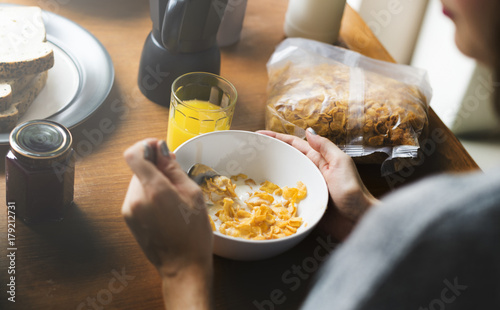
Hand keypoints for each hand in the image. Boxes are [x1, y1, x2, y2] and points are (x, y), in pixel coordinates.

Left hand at [122, 138, 212, 308]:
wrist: (182, 267)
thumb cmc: (194, 234)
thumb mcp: (192, 196)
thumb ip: (174, 170)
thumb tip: (161, 150)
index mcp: (153, 190)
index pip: (134, 155)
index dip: (146, 146)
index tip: (160, 149)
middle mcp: (135, 198)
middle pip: (138, 168)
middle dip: (155, 167)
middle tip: (177, 178)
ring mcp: (129, 210)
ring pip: (137, 182)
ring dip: (153, 181)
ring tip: (174, 197)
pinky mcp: (128, 219)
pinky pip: (137, 196)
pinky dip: (149, 194)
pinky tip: (165, 207)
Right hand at [257, 129, 378, 240]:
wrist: (357, 221)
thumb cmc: (353, 192)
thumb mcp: (341, 163)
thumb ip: (325, 147)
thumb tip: (309, 131)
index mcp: (319, 160)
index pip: (294, 144)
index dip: (276, 138)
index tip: (258, 134)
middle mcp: (310, 172)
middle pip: (285, 159)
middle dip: (268, 154)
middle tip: (248, 152)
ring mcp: (305, 189)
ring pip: (283, 178)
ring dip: (267, 174)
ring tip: (248, 171)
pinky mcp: (302, 205)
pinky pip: (285, 197)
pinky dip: (273, 195)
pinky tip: (260, 195)